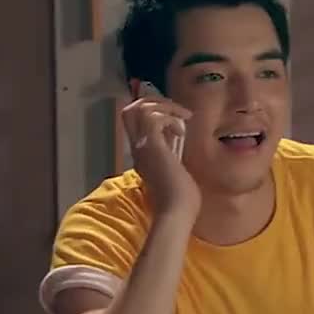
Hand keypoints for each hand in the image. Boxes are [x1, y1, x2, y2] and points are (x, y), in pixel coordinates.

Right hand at [121, 96, 198, 217]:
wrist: (177, 212)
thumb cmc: (181, 198)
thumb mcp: (174, 169)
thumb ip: (171, 154)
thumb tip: (179, 138)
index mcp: (142, 154)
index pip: (135, 122)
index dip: (153, 111)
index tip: (177, 120)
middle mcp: (137, 148)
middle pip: (130, 110)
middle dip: (155, 101)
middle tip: (178, 112)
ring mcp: (142, 147)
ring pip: (139, 108)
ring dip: (165, 107)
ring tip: (183, 119)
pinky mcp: (151, 147)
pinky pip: (153, 118)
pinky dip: (169, 118)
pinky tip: (181, 132)